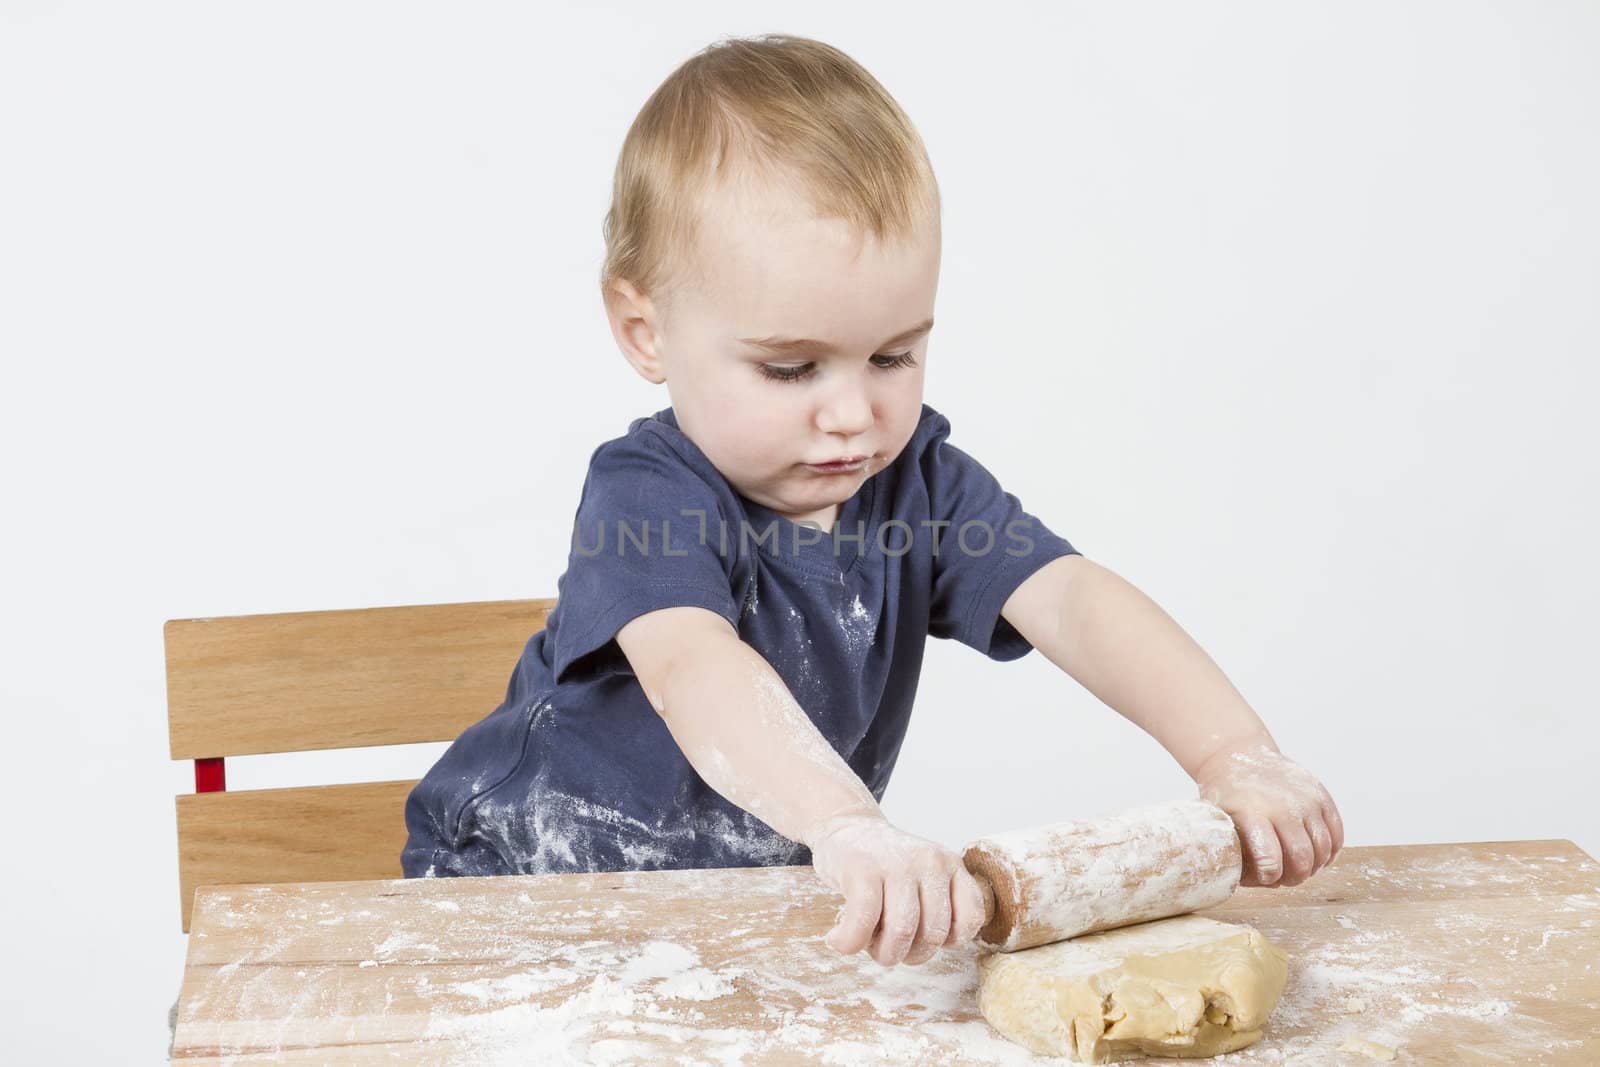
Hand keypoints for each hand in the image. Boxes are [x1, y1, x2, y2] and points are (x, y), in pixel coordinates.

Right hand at [807, 812, 986, 965]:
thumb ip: (939, 906)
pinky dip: (850, 942)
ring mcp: (897, 864)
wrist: (846, 826)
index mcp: (951, 866)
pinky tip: (838, 940)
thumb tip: (939, 946)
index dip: (951, 941)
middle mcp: (930, 862)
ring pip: (901, 932)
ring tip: (868, 946)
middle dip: (911, 956)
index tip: (927, 939)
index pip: (971, 916)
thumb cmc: (886, 867)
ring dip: (883, 954)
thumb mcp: (925, 876)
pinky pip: (863, 921)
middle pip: (934, 933)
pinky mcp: (863, 868)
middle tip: (891, 949)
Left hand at [1196, 742, 1344, 887]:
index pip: (1270, 858)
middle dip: (1296, 878)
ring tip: (1300, 867)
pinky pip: (1337, 833)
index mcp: (1251, 813)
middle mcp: (1282, 806)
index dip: (1271, 877)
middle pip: (1302, 858)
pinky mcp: (1321, 795)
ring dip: (1314, 866)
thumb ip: (1235, 852)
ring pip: (1323, 848)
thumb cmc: (1226, 795)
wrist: (1236, 754)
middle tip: (1286, 879)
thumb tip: (1257, 883)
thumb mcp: (1218, 821)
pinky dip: (1330, 851)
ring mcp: (1305, 799)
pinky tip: (1316, 855)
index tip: (1268, 878)